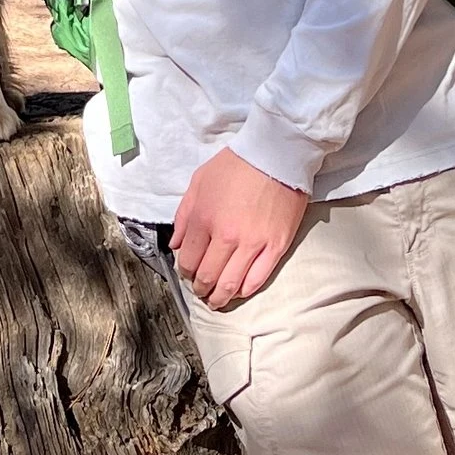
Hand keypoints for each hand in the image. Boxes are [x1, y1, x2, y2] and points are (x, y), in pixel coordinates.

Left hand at [170, 147, 307, 311]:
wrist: (276, 153)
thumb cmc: (237, 164)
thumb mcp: (199, 181)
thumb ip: (183, 215)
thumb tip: (177, 244)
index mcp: (203, 219)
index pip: (188, 259)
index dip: (185, 272)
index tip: (187, 273)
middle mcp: (226, 235)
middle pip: (207, 276)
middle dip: (200, 288)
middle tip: (200, 291)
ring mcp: (252, 243)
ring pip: (231, 284)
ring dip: (220, 297)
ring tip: (217, 300)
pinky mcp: (276, 246)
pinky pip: (258, 278)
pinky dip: (245, 290)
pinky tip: (239, 292)